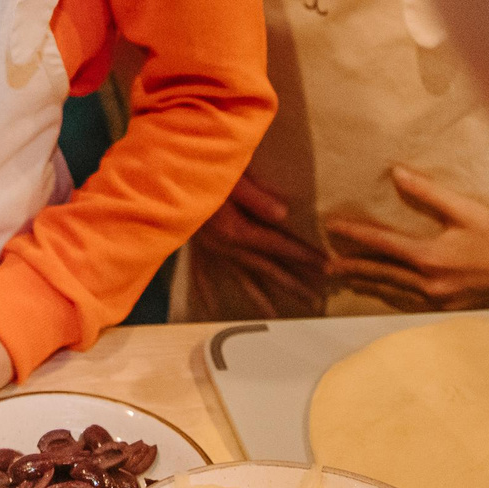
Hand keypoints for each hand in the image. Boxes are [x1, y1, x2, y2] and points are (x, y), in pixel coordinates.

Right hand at [189, 174, 325, 317]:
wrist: (161, 178)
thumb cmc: (198, 171)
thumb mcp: (230, 178)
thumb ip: (256, 197)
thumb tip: (284, 213)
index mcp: (237, 230)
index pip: (279, 246)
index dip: (305, 256)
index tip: (327, 267)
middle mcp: (225, 247)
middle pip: (266, 269)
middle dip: (293, 284)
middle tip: (316, 300)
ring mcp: (209, 250)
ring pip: (238, 278)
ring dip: (259, 298)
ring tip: (276, 316)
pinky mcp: (194, 246)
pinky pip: (201, 275)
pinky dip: (206, 292)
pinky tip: (211, 308)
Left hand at [322, 169, 488, 311]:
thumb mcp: (464, 209)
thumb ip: (427, 192)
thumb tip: (396, 173)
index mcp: (431, 258)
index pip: (382, 245)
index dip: (355, 235)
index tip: (332, 228)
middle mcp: (431, 284)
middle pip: (381, 274)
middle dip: (352, 267)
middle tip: (326, 265)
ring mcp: (441, 301)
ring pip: (395, 293)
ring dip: (369, 285)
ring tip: (347, 279)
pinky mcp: (453, 310)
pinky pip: (412, 304)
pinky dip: (393, 297)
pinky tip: (385, 295)